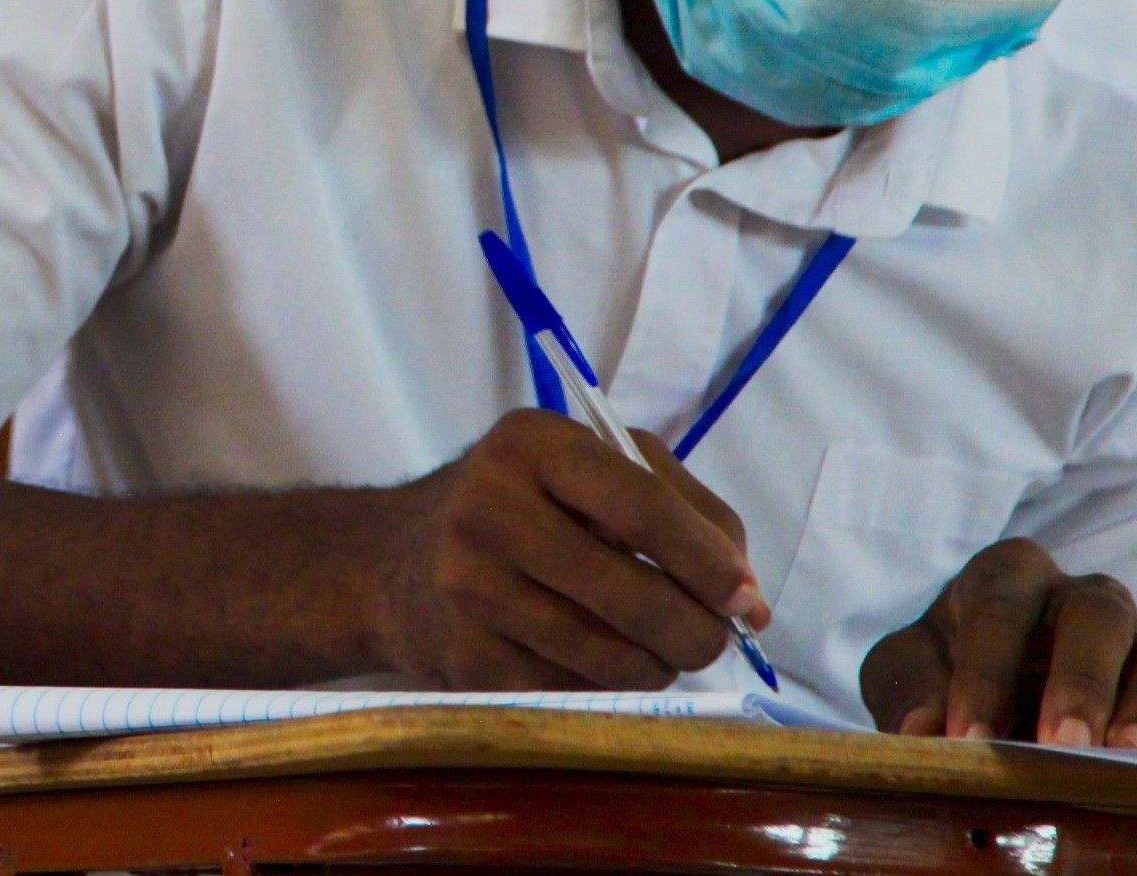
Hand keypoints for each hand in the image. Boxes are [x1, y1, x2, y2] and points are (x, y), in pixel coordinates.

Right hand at [367, 410, 767, 689]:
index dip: (708, 561)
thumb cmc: (519, 506)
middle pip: (633, 596)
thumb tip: (746, 599)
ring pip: (610, 657)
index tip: (747, 599)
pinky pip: (573, 692)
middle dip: (696, 631)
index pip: (642, 507)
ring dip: (654, 664)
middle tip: (712, 638)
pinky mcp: (465, 658)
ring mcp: (468, 588)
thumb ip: (682, 510)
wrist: (389, 561)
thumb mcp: (587, 468)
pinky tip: (593, 660)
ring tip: (652, 647)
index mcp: (529, 444)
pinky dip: (604, 686)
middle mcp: (487, 510)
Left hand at [860, 539, 1136, 751]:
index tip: (969, 738)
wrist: (991, 703)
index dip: (984, 673)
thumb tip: (922, 732)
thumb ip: (908, 691)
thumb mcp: (907, 672)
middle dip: (1082, 681)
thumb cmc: (944, 676)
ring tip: (1130, 757)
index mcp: (1007, 578)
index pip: (999, 607)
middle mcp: (1083, 600)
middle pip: (1098, 615)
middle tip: (1063, 744)